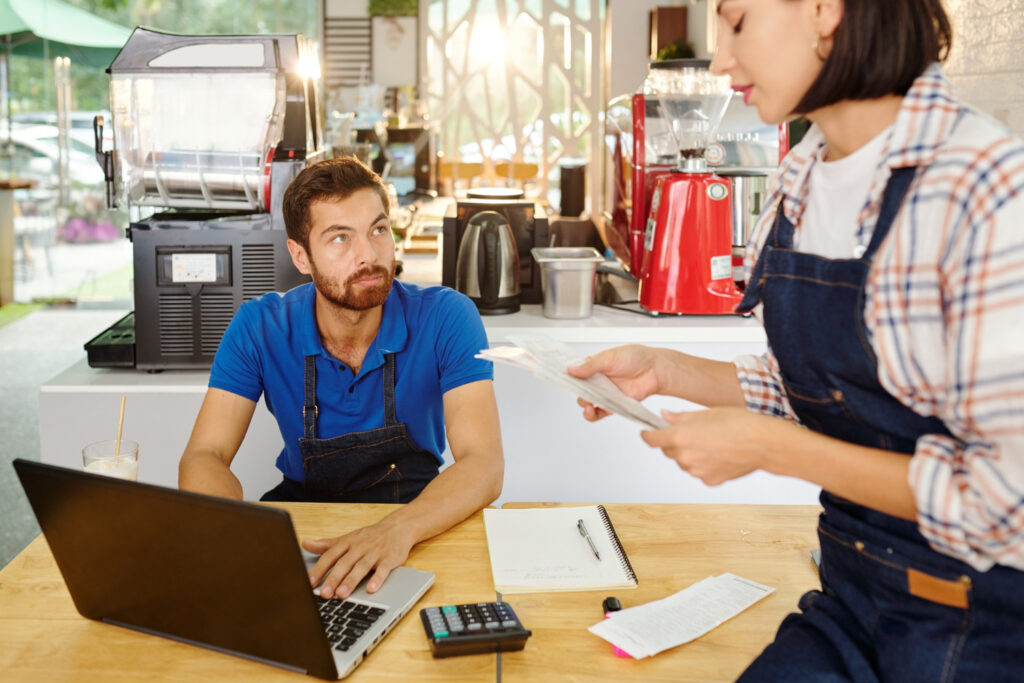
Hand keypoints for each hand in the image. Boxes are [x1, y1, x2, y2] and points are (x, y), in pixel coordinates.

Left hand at [302, 518, 415, 598]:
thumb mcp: (346, 539)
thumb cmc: (369, 537)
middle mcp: (360, 547)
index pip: (330, 556)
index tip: (310, 583)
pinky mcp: (389, 559)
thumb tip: (304, 544)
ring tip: (342, 595)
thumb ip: (326, 544)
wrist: (397, 528)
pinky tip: (371, 589)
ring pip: (361, 567)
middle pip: (344, 563)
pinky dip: (377, 579)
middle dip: (334, 579)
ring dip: (351, 581)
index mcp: (347, 542)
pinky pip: (383, 570)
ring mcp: (375, 553)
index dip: (320, 569)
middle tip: (324, 594)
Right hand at [568, 345, 660, 421]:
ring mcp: (606, 392)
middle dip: (578, 392)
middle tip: (582, 392)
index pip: (576, 372)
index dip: (569, 377)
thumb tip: (571, 370)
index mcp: (595, 366)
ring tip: (588, 405)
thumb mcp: (608, 357)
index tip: (563, 379)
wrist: (654, 369)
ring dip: (584, 405)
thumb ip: (590, 366)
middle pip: (581, 390)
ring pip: (588, 402)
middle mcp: (599, 380)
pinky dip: (594, 414)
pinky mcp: (615, 404)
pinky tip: (593, 410)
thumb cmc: (635, 358)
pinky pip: (600, 412)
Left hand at [641, 407, 784, 484]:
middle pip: (669, 451)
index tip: (647, 433)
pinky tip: (719, 454)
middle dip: (675, 442)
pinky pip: (699, 472)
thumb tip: (664, 417)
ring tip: (711, 442)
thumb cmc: (738, 423)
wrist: (762, 442)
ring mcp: (697, 471)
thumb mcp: (705, 413)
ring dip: (690, 454)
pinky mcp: (709, 480)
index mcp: (680, 437)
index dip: (648, 435)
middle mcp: (685, 457)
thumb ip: (680, 418)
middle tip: (693, 432)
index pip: (652, 440)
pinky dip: (704, 464)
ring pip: (684, 462)